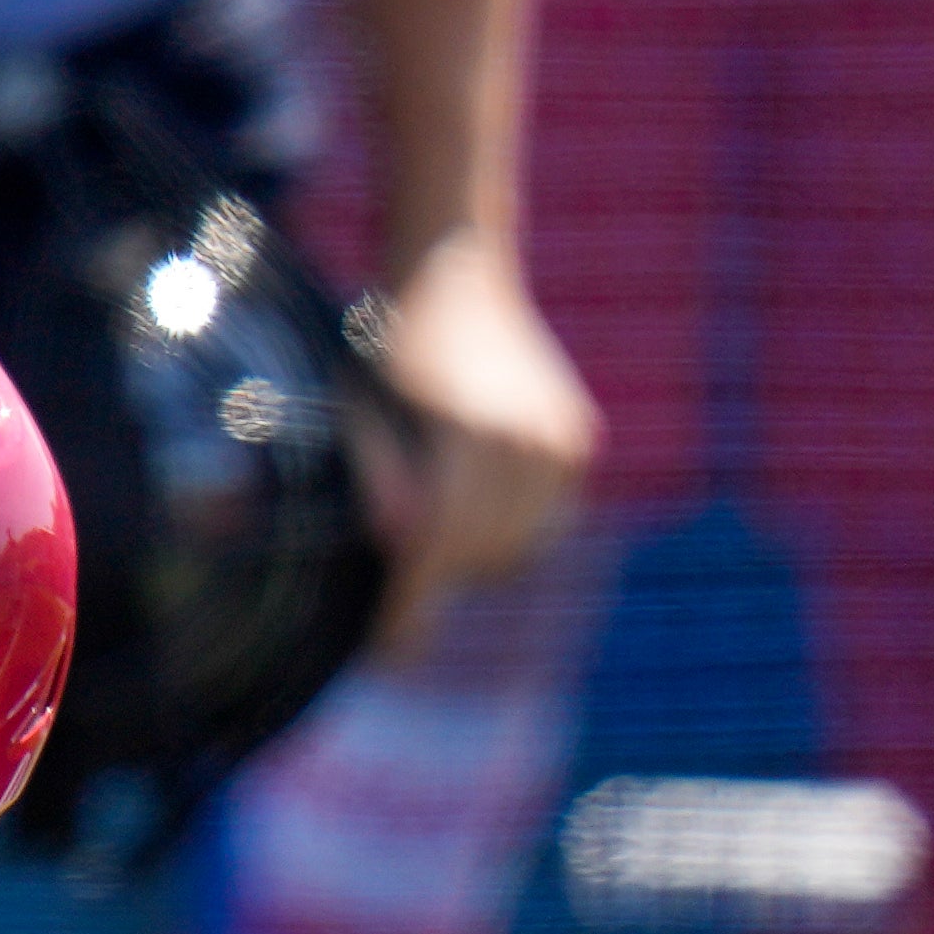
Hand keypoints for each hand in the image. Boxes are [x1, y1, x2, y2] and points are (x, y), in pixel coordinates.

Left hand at [360, 227, 595, 631]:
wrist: (455, 279)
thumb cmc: (383, 350)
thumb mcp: (357, 409)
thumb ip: (377, 476)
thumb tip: (402, 541)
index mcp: (466, 434)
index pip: (438, 547)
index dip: (411, 609)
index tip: (386, 653)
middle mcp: (526, 441)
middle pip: (477, 557)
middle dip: (433, 581)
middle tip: (394, 583)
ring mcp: (560, 442)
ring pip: (515, 549)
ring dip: (470, 559)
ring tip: (428, 531)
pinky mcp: (577, 443)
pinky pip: (542, 523)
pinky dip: (505, 532)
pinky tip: (470, 505)